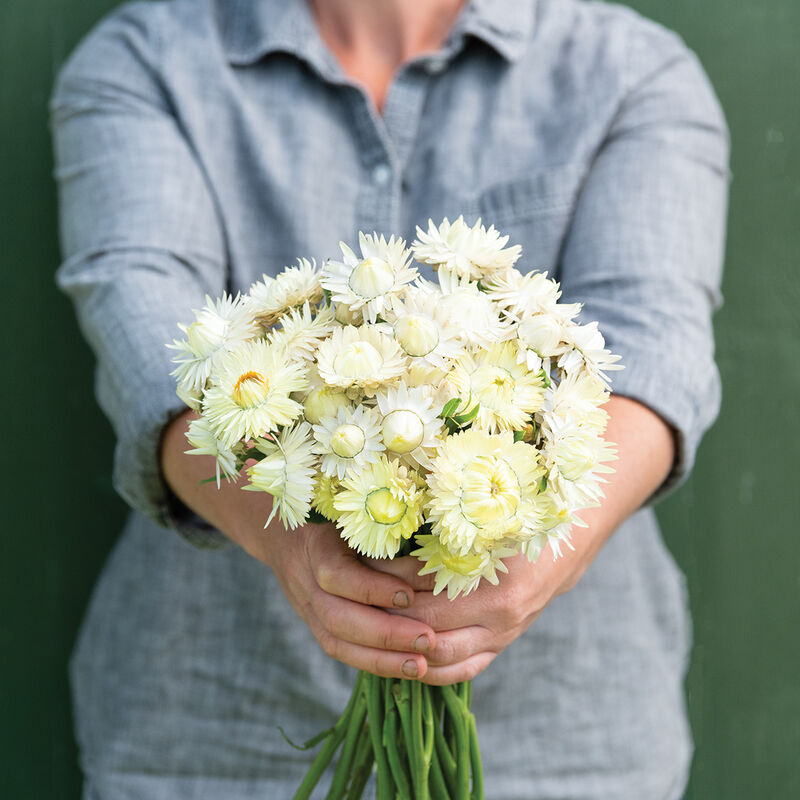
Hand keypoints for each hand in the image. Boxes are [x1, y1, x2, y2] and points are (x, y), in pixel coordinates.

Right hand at [160, 409, 437, 679]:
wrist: (283, 532)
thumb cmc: (333, 512)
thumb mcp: (349, 506)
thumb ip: (381, 518)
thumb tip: (437, 531)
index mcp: (315, 545)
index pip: (337, 575)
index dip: (371, 589)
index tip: (409, 595)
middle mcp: (306, 580)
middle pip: (338, 616)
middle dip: (385, 632)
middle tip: (429, 639)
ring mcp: (308, 607)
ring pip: (338, 641)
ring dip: (382, 657)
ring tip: (422, 664)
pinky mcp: (316, 624)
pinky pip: (341, 651)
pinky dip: (374, 663)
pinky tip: (407, 668)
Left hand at [363, 393, 677, 684]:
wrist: (579, 528)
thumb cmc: (532, 508)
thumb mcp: (493, 508)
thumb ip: (451, 520)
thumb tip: (394, 516)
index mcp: (498, 581)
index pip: (425, 596)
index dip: (386, 586)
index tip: (358, 567)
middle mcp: (503, 616)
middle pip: (429, 633)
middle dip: (388, 621)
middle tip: (354, 601)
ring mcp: (506, 634)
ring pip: (444, 661)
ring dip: (404, 649)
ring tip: (370, 628)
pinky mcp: (504, 642)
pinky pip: (464, 670)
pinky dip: (431, 669)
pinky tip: (403, 655)